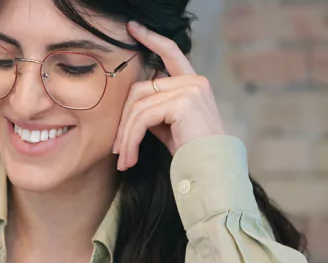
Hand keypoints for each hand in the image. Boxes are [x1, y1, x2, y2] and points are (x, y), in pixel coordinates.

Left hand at [113, 20, 225, 170]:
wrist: (210, 170)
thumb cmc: (190, 151)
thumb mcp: (169, 125)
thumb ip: (154, 108)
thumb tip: (128, 106)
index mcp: (192, 83)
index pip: (170, 53)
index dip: (151, 38)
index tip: (132, 28)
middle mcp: (194, 81)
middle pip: (140, 90)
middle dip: (123, 121)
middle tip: (116, 148)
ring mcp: (190, 89)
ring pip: (138, 107)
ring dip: (125, 136)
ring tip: (123, 158)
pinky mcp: (183, 102)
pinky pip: (143, 118)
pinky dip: (131, 139)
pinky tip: (130, 158)